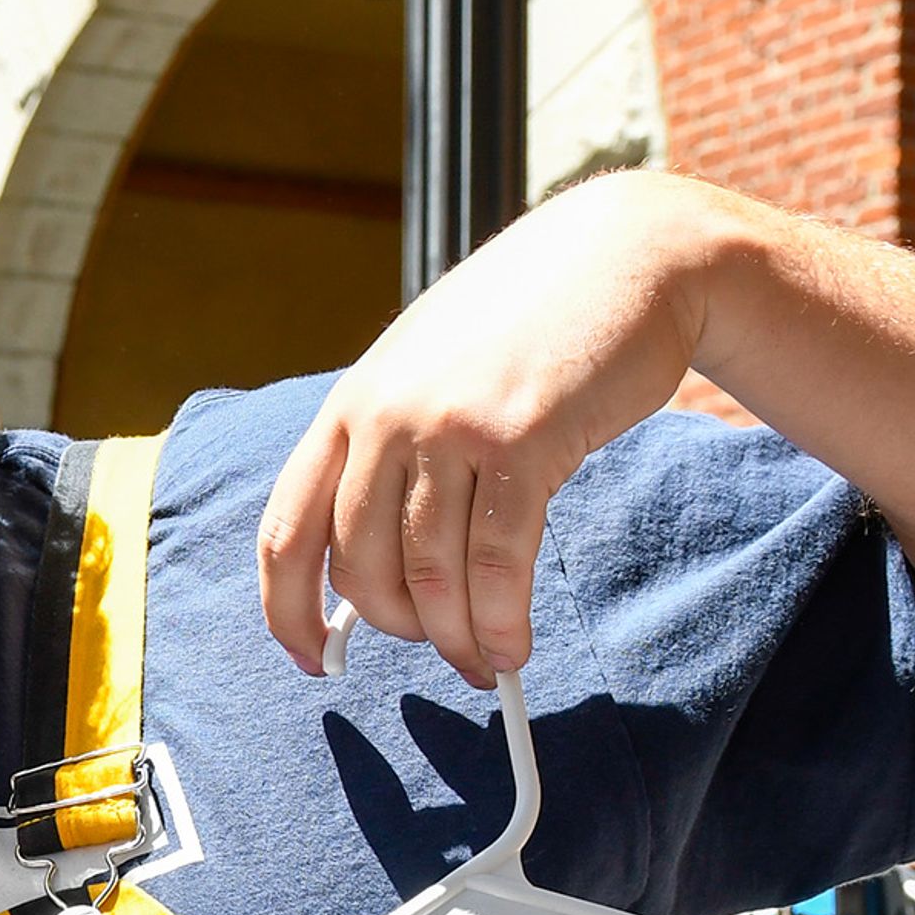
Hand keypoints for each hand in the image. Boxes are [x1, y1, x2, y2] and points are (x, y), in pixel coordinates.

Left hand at [258, 170, 728, 688]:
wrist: (628, 254)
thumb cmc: (528, 326)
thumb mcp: (428, 373)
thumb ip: (391, 453)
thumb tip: (373, 574)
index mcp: (349, 406)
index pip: (286, 529)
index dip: (287, 609)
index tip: (307, 657)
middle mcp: (383, 417)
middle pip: (359, 568)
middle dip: (398, 628)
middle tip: (442, 649)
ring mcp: (447, 426)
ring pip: (430, 574)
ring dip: (459, 637)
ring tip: (488, 660)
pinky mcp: (519, 440)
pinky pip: (494, 562)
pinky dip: (501, 620)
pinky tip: (514, 646)